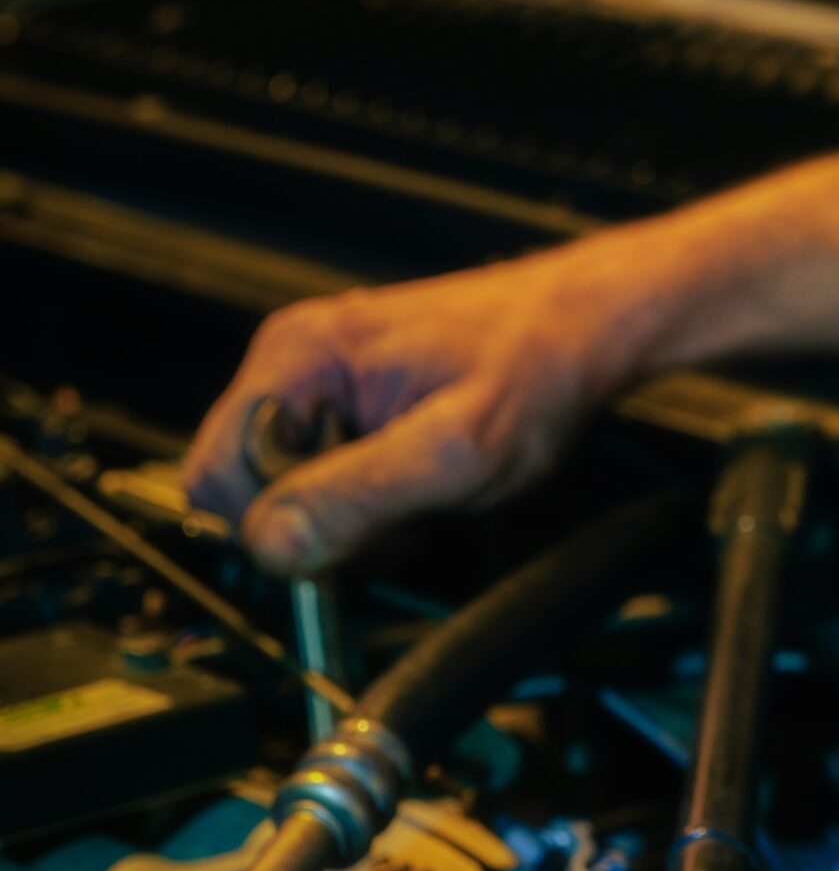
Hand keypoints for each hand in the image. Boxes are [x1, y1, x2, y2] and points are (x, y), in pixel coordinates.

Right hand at [180, 237, 649, 574]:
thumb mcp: (457, 451)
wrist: (590, 327)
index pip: (216, 476)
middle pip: (254, 490)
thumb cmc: (538, 367)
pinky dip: (381, 499)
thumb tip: (270, 543)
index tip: (355, 528)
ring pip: (299, 494)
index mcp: (298, 357)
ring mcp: (323, 382)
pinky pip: (335, 479)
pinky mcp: (355, 403)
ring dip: (363, 517)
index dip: (277, 524)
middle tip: (410, 508)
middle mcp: (296, 363)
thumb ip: (360, 496)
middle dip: (329, 523)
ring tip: (432, 487)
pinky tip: (430, 479)